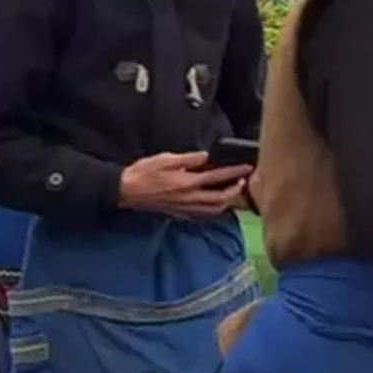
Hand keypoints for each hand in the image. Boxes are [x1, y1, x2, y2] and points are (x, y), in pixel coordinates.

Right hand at [119, 152, 253, 218]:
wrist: (125, 191)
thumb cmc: (143, 173)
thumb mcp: (166, 159)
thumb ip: (189, 159)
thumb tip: (207, 157)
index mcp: (187, 183)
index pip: (217, 178)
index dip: (235, 173)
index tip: (247, 168)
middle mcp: (188, 198)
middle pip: (220, 199)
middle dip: (234, 190)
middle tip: (242, 180)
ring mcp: (184, 208)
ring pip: (213, 210)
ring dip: (226, 202)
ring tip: (232, 191)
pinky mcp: (178, 213)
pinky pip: (202, 215)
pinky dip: (213, 210)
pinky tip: (215, 203)